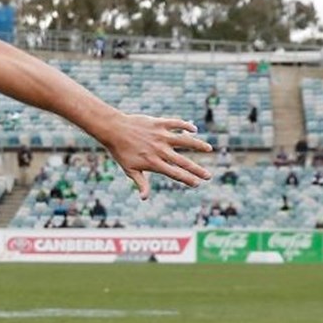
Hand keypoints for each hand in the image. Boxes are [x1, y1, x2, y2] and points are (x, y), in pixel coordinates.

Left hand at [97, 114, 212, 198]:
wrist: (114, 130)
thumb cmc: (121, 151)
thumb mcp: (129, 169)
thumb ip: (141, 183)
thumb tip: (144, 198)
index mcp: (154, 163)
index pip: (175, 174)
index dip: (187, 180)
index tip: (198, 184)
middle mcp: (160, 150)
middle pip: (183, 161)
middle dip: (197, 170)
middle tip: (209, 176)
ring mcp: (160, 136)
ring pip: (184, 140)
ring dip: (198, 145)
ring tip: (209, 149)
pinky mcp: (159, 123)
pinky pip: (176, 123)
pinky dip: (186, 125)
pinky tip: (194, 130)